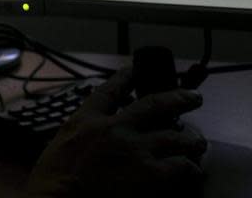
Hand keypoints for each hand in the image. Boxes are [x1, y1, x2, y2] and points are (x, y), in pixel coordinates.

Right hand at [25, 68, 206, 197]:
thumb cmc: (53, 181)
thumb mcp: (58, 145)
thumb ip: (78, 136)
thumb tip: (86, 139)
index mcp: (86, 121)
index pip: (109, 91)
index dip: (125, 78)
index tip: (135, 69)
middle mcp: (115, 128)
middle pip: (153, 105)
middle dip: (177, 99)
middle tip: (192, 98)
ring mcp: (136, 149)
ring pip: (175, 137)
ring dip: (191, 139)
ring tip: (198, 143)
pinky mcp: (152, 174)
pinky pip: (182, 167)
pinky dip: (191, 169)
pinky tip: (194, 172)